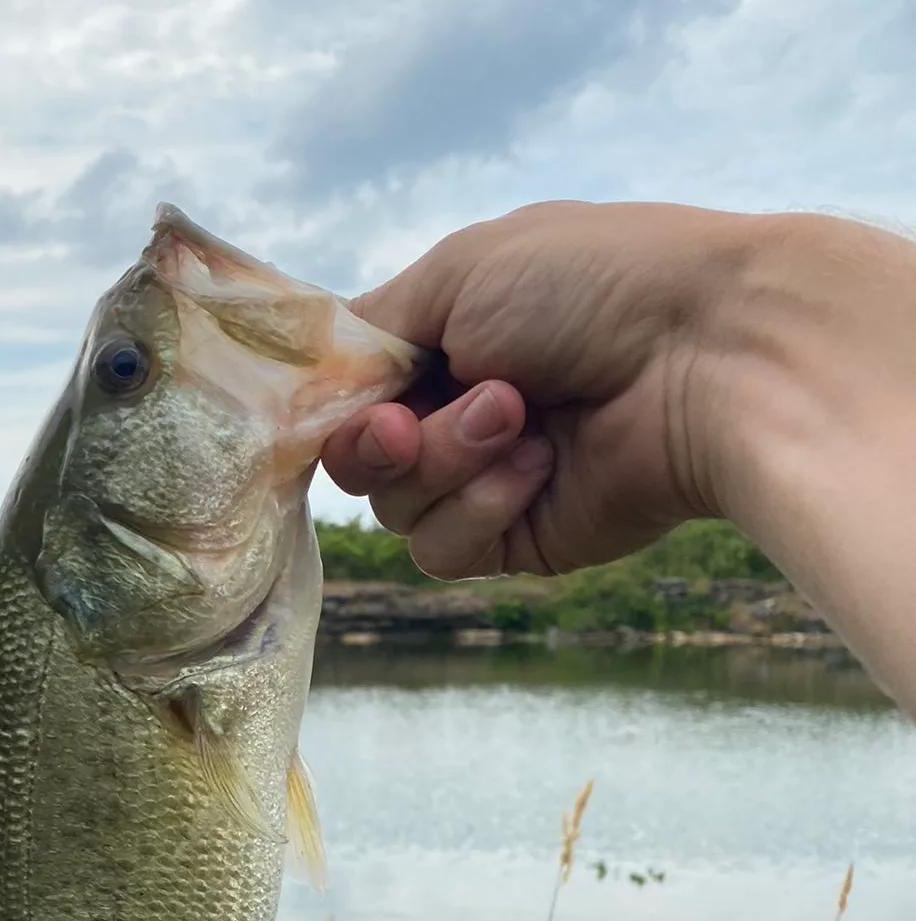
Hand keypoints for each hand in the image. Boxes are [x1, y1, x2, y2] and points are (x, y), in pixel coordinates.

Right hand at [322, 201, 760, 579]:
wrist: (703, 354)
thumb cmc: (588, 288)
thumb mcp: (458, 273)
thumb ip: (370, 328)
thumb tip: (315, 381)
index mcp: (445, 344)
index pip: (349, 397)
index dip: (334, 408)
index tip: (346, 400)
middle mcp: (458, 416)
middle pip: (358, 465)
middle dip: (382, 443)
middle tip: (414, 419)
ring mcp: (487, 482)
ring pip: (396, 513)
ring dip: (445, 462)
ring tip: (520, 417)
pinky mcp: (518, 541)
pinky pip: (445, 550)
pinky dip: (481, 507)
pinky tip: (539, 466)